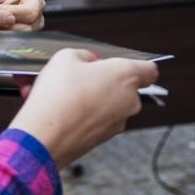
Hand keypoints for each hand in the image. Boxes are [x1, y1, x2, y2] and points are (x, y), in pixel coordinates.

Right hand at [8, 49, 157, 166]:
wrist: (44, 136)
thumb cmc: (59, 94)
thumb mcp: (66, 57)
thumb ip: (83, 55)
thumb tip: (87, 63)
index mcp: (126, 76)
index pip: (150, 70)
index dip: (138, 65)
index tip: (123, 65)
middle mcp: (128, 101)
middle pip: (121, 86)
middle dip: (99, 80)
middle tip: (75, 75)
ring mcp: (117, 123)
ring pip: (104, 104)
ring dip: (85, 97)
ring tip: (54, 92)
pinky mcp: (102, 139)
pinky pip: (92, 119)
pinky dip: (77, 113)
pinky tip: (53, 108)